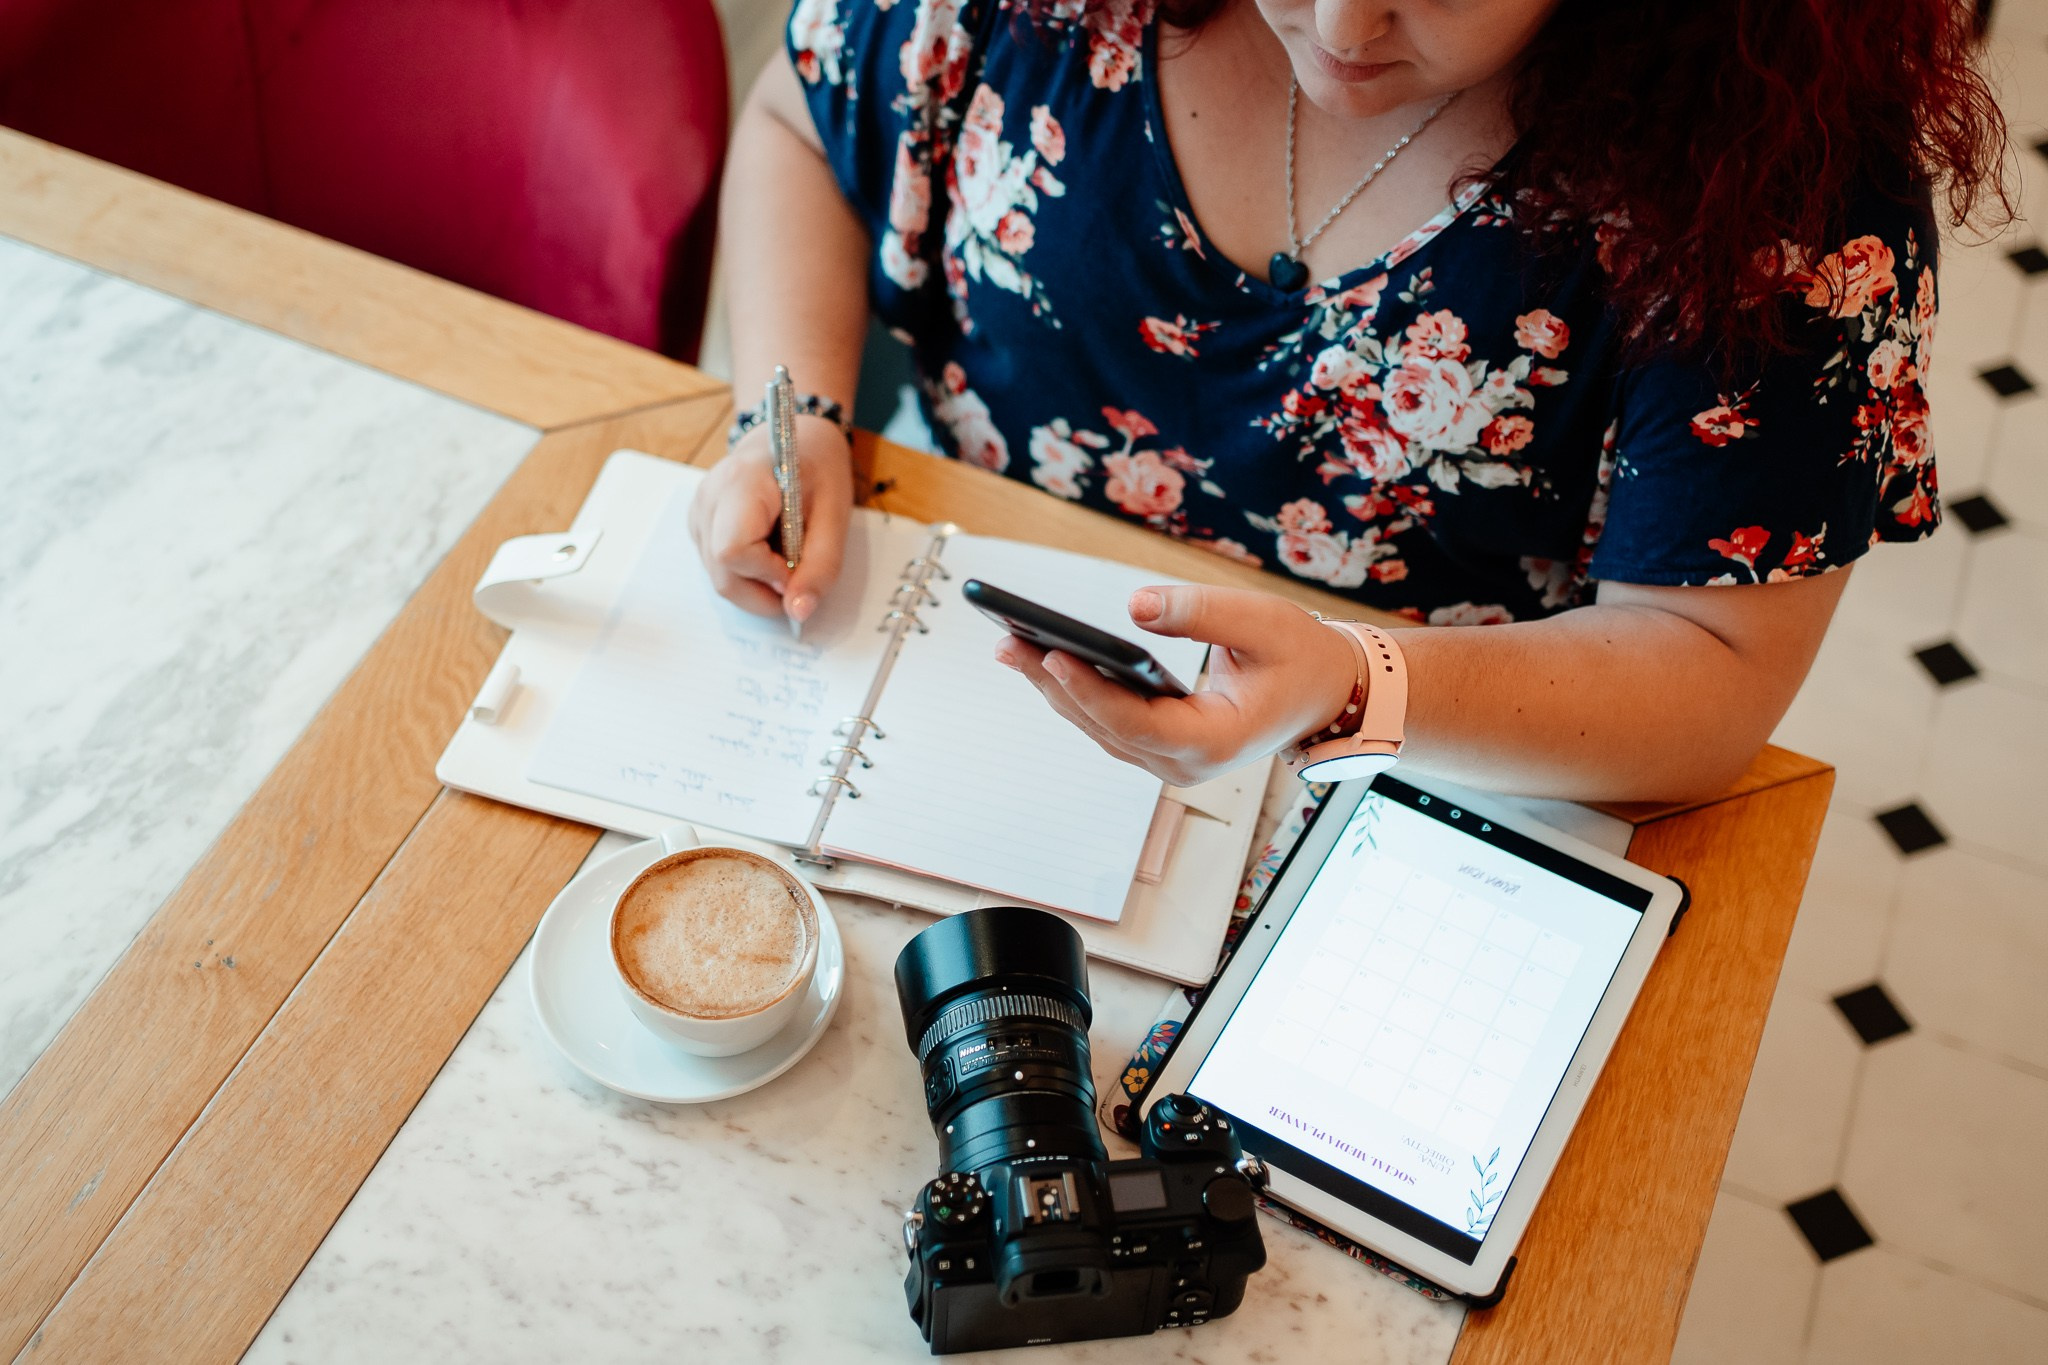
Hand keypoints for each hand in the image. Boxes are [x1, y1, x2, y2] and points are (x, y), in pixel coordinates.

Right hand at [687, 414, 853, 624]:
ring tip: (785, 552)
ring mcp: (698, 513)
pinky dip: (749, 573)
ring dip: (759, 583)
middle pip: (722, 575)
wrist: (794, 436)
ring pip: (720, 578)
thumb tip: (799, 612)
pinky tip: (769, 549)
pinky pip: (720, 569)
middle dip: (765, 591)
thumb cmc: (817, 465)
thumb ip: (821, 565)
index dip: (768, 573)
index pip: (733, 552)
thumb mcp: (835, 513)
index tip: (797, 565)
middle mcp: (708, 499)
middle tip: (798, 574)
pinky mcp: (700, 526)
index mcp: (740, 483)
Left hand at [994, 585, 1358, 785]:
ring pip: (1100, 727)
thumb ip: (1202, 613)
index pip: (1137, 723)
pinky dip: (1077, 691)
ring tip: (1013, 646)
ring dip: (1056, 688)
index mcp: (1215, 742)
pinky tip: (1043, 660)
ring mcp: (1170, 761)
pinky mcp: (1160, 746)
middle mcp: (1185, 764)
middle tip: (1009, 641)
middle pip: (1105, 726)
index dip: (1092, 691)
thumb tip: (1135, 606)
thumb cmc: (1299, 658)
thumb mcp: (1262, 622)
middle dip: (1054, 683)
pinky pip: (1109, 722)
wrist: (1324, 694)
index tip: (1054, 656)